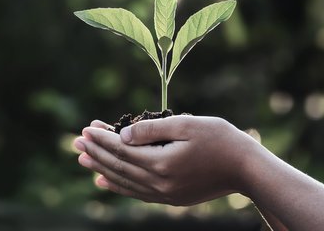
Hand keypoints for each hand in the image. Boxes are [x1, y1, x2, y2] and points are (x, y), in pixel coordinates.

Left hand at [73, 115, 259, 205]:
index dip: (102, 139)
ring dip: (101, 169)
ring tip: (83, 160)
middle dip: (96, 153)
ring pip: (124, 181)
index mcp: (161, 163)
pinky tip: (104, 182)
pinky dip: (118, 187)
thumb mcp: (187, 125)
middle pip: (118, 166)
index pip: (121, 150)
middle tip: (75, 142)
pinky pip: (137, 193)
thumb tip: (123, 135)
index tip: (85, 129)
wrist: (247, 169)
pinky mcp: (171, 198)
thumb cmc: (220, 139)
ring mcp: (165, 194)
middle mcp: (159, 183)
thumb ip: (152, 129)